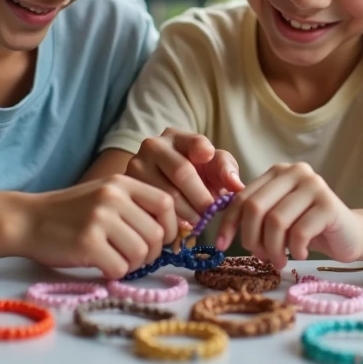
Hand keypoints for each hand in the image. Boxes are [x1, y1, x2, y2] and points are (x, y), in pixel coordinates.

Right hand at [24, 175, 178, 279]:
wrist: (27, 220)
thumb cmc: (70, 213)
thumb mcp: (103, 195)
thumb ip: (134, 206)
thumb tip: (172, 234)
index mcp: (121, 183)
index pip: (166, 203)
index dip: (171, 226)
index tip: (161, 241)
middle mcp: (113, 197)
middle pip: (156, 234)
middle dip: (150, 254)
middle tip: (133, 258)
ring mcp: (99, 219)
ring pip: (141, 253)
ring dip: (132, 265)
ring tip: (115, 260)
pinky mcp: (87, 243)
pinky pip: (119, 268)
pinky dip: (114, 273)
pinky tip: (101, 265)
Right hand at [126, 128, 243, 224]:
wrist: (154, 190)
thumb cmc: (192, 178)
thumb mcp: (210, 169)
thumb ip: (226, 170)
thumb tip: (237, 185)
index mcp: (176, 137)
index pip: (194, 141)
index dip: (203, 150)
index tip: (208, 159)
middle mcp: (152, 145)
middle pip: (181, 172)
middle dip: (200, 197)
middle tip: (209, 214)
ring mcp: (135, 165)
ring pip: (164, 194)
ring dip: (185, 213)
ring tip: (195, 222)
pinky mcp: (125, 188)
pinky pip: (149, 209)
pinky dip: (166, 221)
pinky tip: (176, 227)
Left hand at [215, 162, 362, 269]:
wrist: (350, 235)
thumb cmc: (309, 228)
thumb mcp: (278, 218)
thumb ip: (256, 216)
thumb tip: (222, 232)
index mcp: (278, 172)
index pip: (242, 197)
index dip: (229, 224)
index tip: (221, 246)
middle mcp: (295, 172)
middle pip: (255, 208)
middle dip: (252, 238)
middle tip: (260, 257)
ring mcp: (314, 186)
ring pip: (276, 222)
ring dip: (273, 249)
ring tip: (279, 261)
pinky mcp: (329, 205)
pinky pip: (299, 233)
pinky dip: (295, 250)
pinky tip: (301, 254)